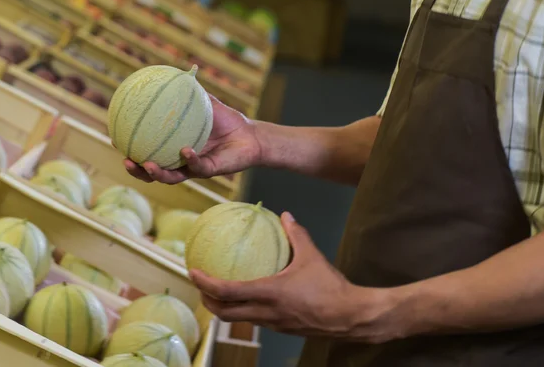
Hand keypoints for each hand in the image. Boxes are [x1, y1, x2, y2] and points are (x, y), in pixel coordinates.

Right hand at [124, 94, 260, 183]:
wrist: (251, 135)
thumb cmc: (227, 120)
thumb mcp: (206, 103)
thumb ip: (190, 92)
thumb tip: (173, 74)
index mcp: (174, 148)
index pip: (148, 151)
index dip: (131, 149)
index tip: (116, 140)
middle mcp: (181, 162)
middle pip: (153, 172)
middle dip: (137, 170)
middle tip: (126, 160)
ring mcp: (195, 168)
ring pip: (171, 177)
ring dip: (157, 173)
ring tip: (146, 165)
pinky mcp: (211, 171)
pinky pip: (198, 167)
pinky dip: (190, 160)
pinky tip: (185, 150)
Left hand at [190, 213, 397, 341]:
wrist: (350, 317)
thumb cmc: (330, 287)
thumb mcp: (313, 256)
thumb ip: (297, 234)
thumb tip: (285, 215)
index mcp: (269, 293)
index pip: (227, 292)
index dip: (206, 283)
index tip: (193, 272)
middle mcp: (266, 312)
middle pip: (224, 313)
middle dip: (207, 301)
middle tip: (200, 285)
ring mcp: (272, 323)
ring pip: (238, 319)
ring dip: (223, 308)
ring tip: (218, 292)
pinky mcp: (281, 328)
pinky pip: (255, 319)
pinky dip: (243, 309)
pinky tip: (249, 297)